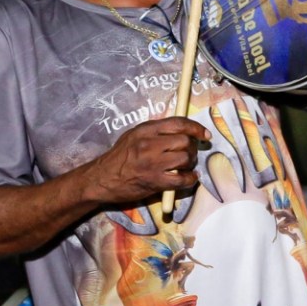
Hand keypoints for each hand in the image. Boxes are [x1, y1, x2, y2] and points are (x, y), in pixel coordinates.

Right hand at [79, 117, 207, 204]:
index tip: (204, 135)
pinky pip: (181, 179)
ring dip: (191, 163)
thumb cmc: (119, 157)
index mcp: (145, 130)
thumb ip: (155, 132)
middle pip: (184, 141)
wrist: (102, 179)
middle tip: (189, 153)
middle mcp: (149, 144)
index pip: (178, 123)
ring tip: (186, 166)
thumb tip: (181, 130)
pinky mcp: (154, 182)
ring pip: (185, 158)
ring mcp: (152, 164)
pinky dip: (190, 179)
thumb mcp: (133, 136)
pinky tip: (188, 178)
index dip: (196, 128)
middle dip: (192, 148)